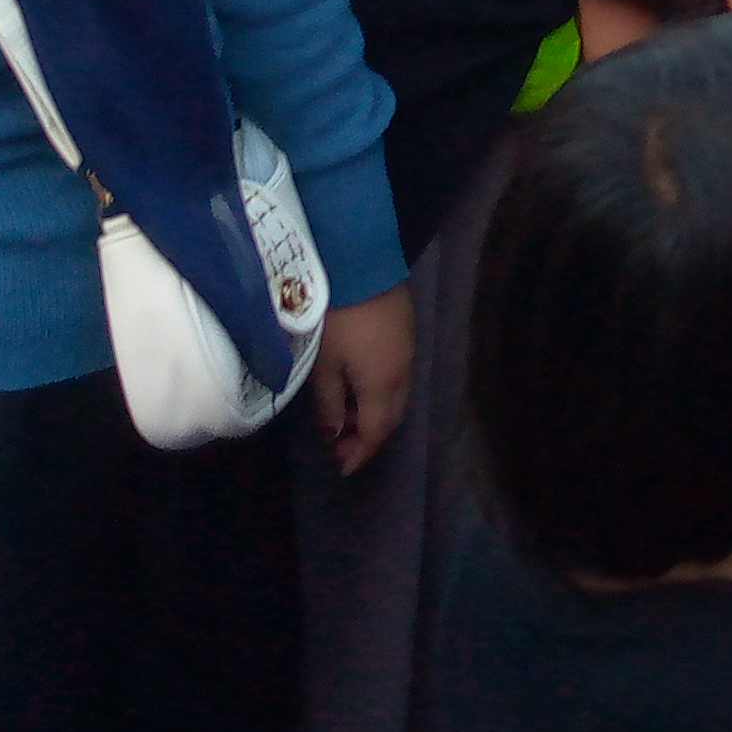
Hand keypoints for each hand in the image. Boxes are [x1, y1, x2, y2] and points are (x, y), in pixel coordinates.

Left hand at [307, 284, 413, 470]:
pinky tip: (359, 386)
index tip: (342, 468)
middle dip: (368, 436)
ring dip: (373, 413)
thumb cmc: (335, 318)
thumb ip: (330, 404)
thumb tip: (336, 432)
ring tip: (346, 417)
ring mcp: (408, 349)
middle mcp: (403, 372)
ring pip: (396, 396)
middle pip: (391, 416)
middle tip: (341, 446)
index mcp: (384, 385)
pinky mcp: (405, 330)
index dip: (360, 452)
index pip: (377, 431)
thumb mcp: (323, 365)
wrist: (359, 263)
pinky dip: (379, 391)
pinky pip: (397, 375)